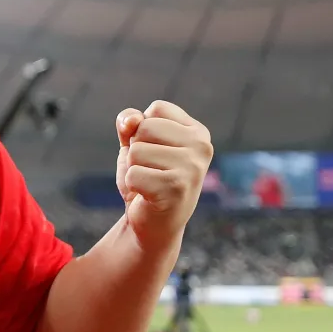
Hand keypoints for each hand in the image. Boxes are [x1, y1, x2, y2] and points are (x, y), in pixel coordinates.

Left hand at [115, 101, 212, 251]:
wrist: (153, 223)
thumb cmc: (147, 178)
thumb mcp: (136, 143)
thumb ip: (131, 122)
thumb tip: (131, 121)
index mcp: (198, 132)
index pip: (157, 108)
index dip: (143, 128)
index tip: (155, 150)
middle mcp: (202, 147)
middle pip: (144, 128)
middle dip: (136, 149)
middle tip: (150, 170)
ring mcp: (192, 168)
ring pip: (136, 152)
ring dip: (133, 168)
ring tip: (149, 182)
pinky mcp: (176, 189)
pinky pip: (132, 174)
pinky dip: (132, 185)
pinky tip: (147, 195)